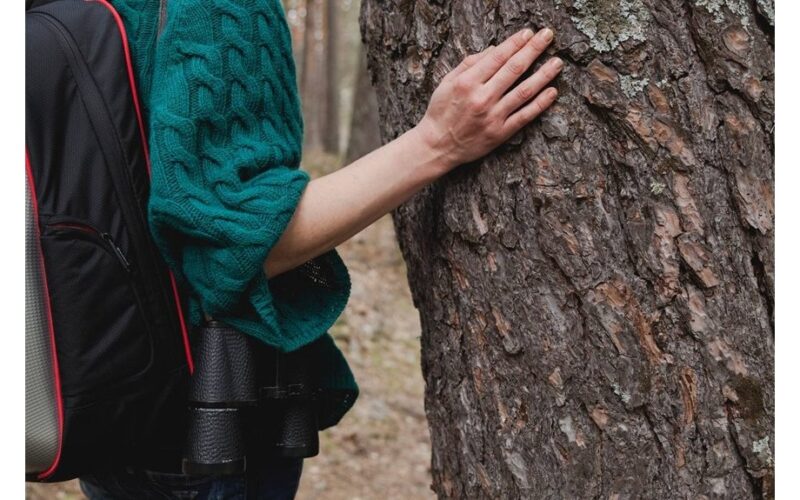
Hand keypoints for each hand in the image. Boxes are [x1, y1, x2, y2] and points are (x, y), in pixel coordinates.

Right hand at [415, 27, 561, 171]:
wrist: (437, 146)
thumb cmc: (441, 111)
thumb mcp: (447, 82)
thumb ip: (470, 64)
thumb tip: (495, 50)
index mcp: (467, 82)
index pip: (497, 57)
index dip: (515, 43)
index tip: (529, 33)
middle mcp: (482, 98)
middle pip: (514, 69)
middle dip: (533, 49)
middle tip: (547, 36)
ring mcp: (493, 116)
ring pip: (524, 91)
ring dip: (543, 75)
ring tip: (557, 62)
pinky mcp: (500, 133)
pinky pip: (525, 116)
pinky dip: (540, 104)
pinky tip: (552, 92)